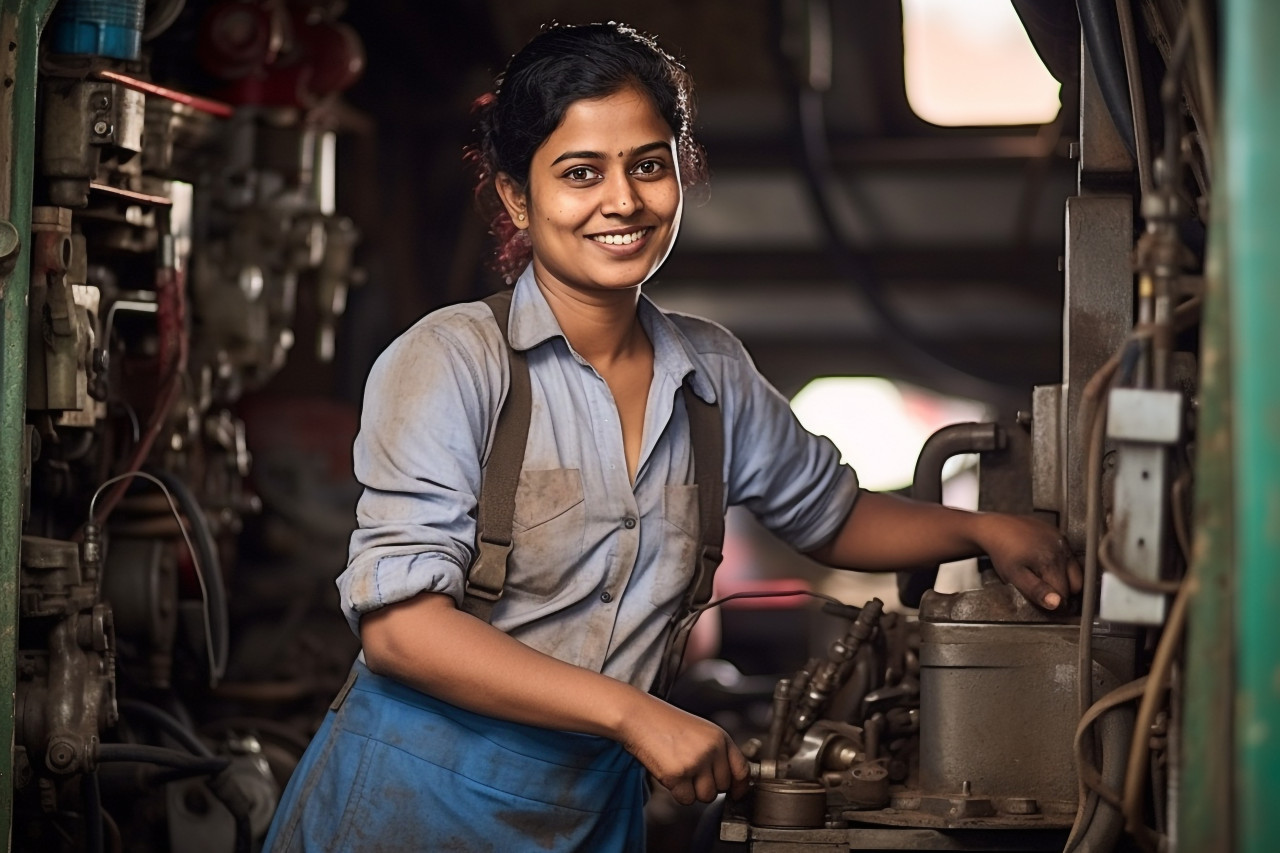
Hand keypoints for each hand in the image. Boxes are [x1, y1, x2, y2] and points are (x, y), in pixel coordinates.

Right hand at [617, 694, 749, 804]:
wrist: (639, 716)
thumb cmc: (665, 722)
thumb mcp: (700, 731)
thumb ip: (717, 752)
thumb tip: (730, 778)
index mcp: (720, 737)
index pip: (742, 770)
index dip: (740, 786)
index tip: (737, 792)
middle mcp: (711, 750)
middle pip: (723, 787)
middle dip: (708, 785)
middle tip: (692, 772)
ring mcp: (695, 762)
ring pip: (706, 797)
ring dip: (693, 790)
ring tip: (680, 770)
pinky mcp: (678, 775)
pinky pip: (686, 799)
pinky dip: (677, 792)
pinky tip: (670, 773)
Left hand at [975, 513, 1082, 609]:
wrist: (995, 528)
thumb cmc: (1003, 553)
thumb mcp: (1015, 576)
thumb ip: (1036, 591)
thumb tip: (1056, 603)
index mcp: (1052, 561)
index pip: (1064, 593)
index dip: (1054, 601)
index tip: (1042, 600)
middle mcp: (1062, 549)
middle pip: (1075, 583)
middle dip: (1062, 590)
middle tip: (1043, 589)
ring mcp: (1062, 540)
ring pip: (1075, 570)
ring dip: (1064, 578)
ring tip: (1043, 576)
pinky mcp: (1060, 534)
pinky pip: (1069, 556)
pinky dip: (1062, 564)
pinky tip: (1044, 563)